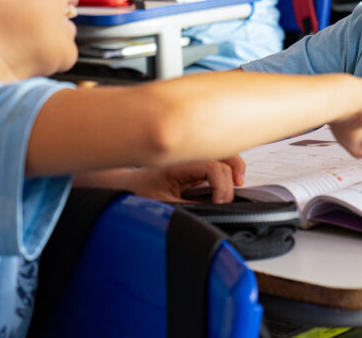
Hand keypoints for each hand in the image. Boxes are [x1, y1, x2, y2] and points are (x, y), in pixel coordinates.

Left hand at [119, 157, 245, 202]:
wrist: (123, 186)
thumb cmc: (137, 193)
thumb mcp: (162, 205)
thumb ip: (188, 206)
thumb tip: (212, 209)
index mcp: (179, 162)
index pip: (212, 166)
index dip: (221, 185)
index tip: (220, 202)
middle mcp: (187, 155)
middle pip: (221, 153)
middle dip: (234, 170)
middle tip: (237, 189)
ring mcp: (191, 157)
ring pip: (221, 153)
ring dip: (233, 165)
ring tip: (238, 181)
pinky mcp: (193, 162)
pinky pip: (215, 159)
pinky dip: (226, 166)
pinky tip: (230, 177)